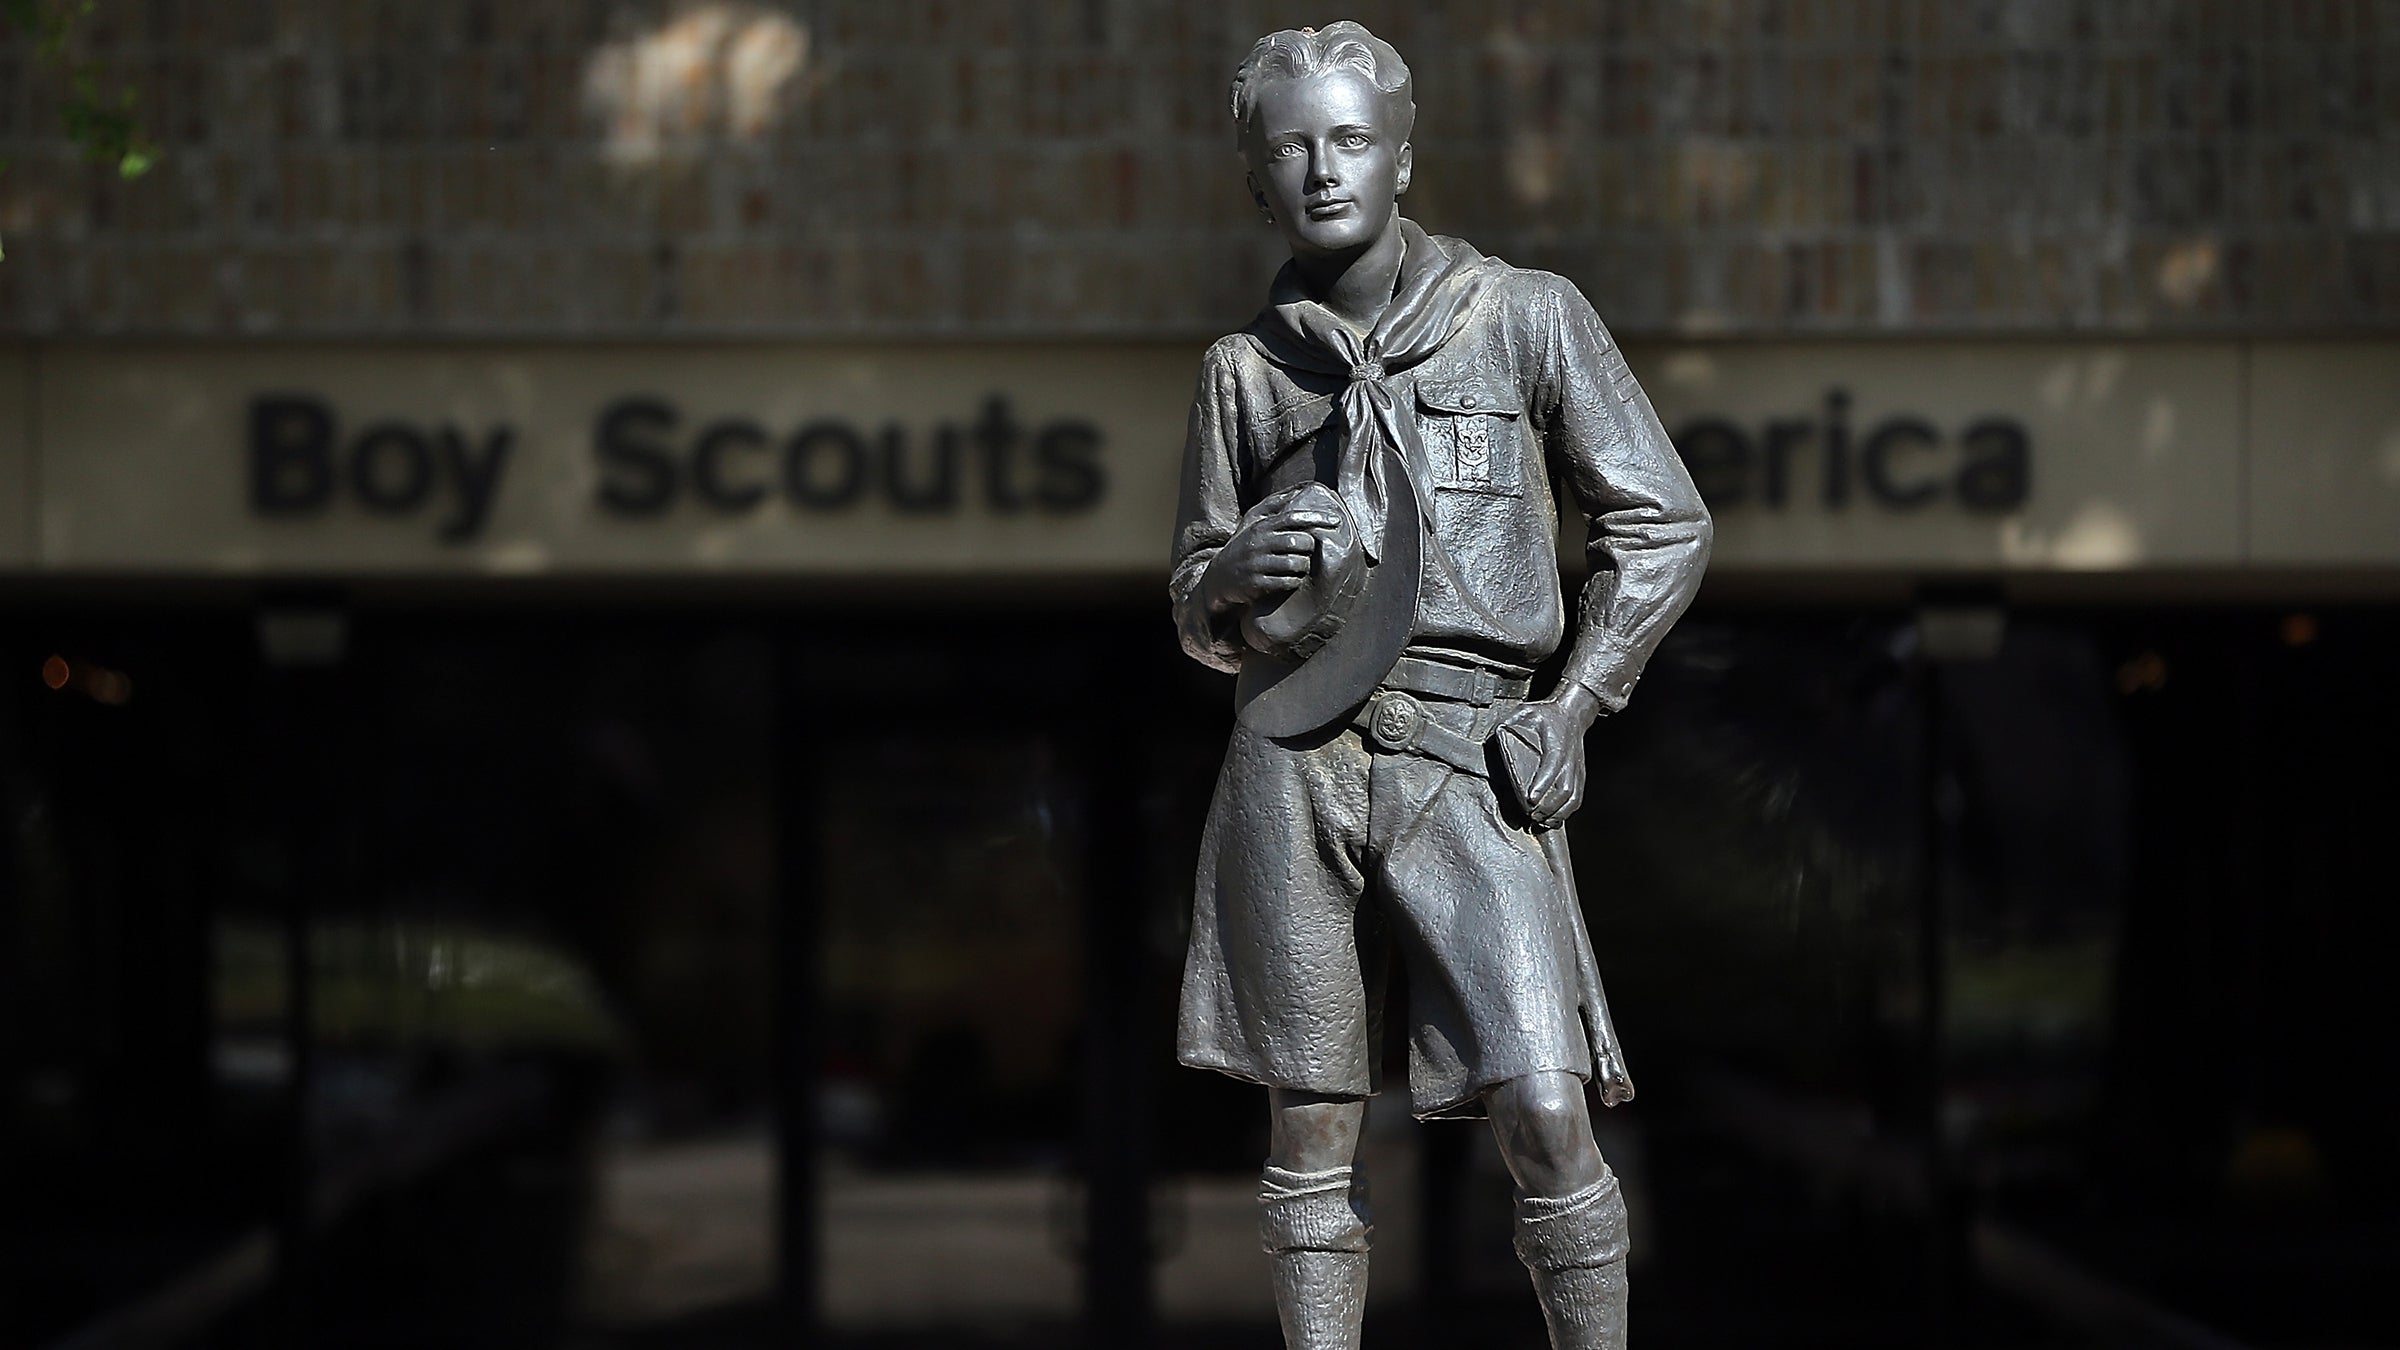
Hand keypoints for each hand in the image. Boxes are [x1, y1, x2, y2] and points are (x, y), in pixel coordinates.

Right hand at [1201, 504, 1342, 612]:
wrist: (1218, 578)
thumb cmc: (1243, 546)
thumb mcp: (1252, 522)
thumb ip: (1274, 506)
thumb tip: (1300, 490)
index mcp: (1261, 526)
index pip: (1294, 517)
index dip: (1317, 518)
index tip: (1336, 521)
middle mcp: (1259, 543)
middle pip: (1300, 542)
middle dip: (1308, 548)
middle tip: (1304, 552)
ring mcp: (1257, 564)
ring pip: (1297, 563)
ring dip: (1302, 567)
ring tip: (1297, 567)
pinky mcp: (1257, 583)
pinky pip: (1288, 582)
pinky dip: (1293, 581)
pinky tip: (1288, 579)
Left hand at [1497, 683, 1603, 827]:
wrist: (1573, 713)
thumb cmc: (1547, 714)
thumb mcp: (1526, 711)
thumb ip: (1509, 722)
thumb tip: (1494, 735)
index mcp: (1557, 745)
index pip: (1551, 767)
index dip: (1542, 785)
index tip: (1530, 799)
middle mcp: (1569, 759)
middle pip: (1564, 789)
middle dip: (1549, 806)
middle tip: (1532, 815)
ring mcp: (1576, 769)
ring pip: (1573, 797)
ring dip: (1558, 813)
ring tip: (1542, 822)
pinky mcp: (1579, 775)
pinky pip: (1577, 797)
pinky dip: (1567, 812)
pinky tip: (1554, 819)